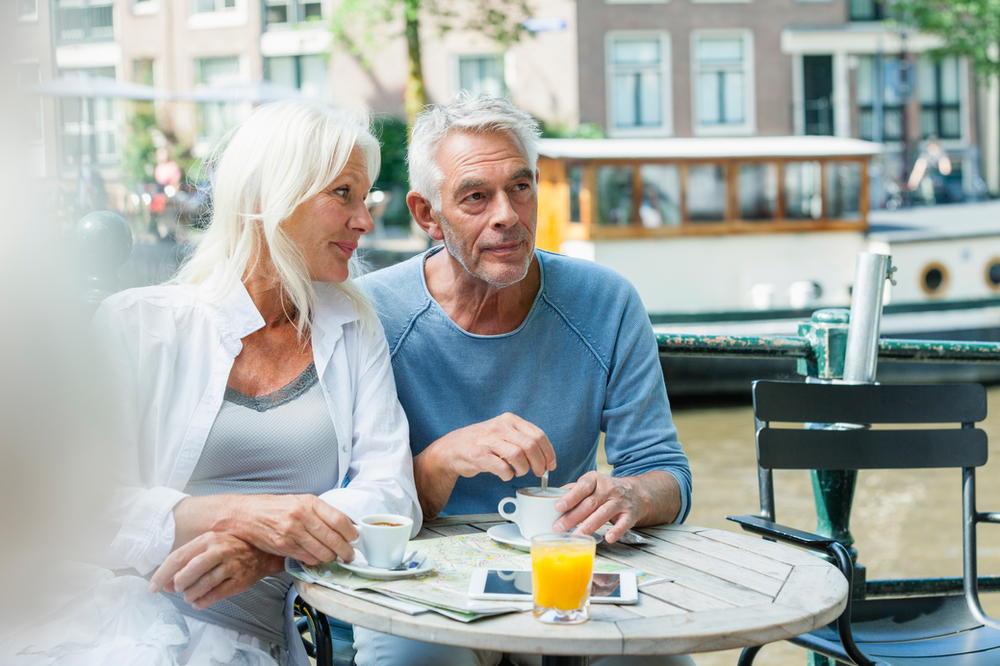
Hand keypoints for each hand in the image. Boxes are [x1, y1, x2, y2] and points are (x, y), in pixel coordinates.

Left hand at [148, 532, 283, 609]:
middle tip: (177, 589)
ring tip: (188, 597)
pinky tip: (197, 602)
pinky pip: (217, 594)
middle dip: (180, 583)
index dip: (163, 574)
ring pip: (205, 584)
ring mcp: (232, 565)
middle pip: (192, 569)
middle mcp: (221, 550)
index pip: (179, 557)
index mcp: (208, 540)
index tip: (153, 587)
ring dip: (191, 594)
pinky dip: (203, 601)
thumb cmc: (229, 550)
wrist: (261, 553)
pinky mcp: (240, 580)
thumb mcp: (207, 548)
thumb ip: (186, 563)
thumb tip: (167, 584)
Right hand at [227, 494, 357, 564]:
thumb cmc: (275, 507)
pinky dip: (316, 560)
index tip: (355, 538)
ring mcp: (292, 532)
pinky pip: (308, 558)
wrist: (247, 515)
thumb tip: (344, 524)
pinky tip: (318, 558)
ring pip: (322, 551)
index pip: (339, 519)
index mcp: (309, 502)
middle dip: (346, 550)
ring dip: (332, 557)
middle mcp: (301, 516)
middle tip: (350, 555)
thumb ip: (320, 512)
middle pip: (333, 538)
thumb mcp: (300, 501)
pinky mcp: (284, 546)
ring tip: (335, 557)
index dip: (351, 532)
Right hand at [431, 413, 555, 481]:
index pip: (538, 435)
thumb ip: (522, 438)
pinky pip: (502, 468)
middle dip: (539, 463)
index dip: (548, 452)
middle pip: (530, 446)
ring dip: (523, 469)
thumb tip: (545, 456)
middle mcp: (500, 427)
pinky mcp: (479, 455)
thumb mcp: (503, 432)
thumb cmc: (482, 442)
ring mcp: (488, 440)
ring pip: (518, 455)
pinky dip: (508, 475)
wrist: (452, 448)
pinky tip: (506, 475)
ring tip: (519, 472)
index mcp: (510, 420)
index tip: (550, 464)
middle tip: (538, 472)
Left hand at [552, 471, 641, 543]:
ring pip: (603, 514)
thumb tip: (552, 496)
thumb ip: (573, 489)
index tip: (558, 507)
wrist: (636, 492)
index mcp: (595, 480)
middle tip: (559, 528)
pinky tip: (608, 537)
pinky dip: (616, 531)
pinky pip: (623, 524)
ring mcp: (620, 502)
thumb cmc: (606, 490)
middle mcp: (608, 489)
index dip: (570, 497)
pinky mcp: (629, 515)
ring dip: (589, 526)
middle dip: (573, 517)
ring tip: (576, 535)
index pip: (582, 487)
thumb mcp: (591, 484)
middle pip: (590, 504)